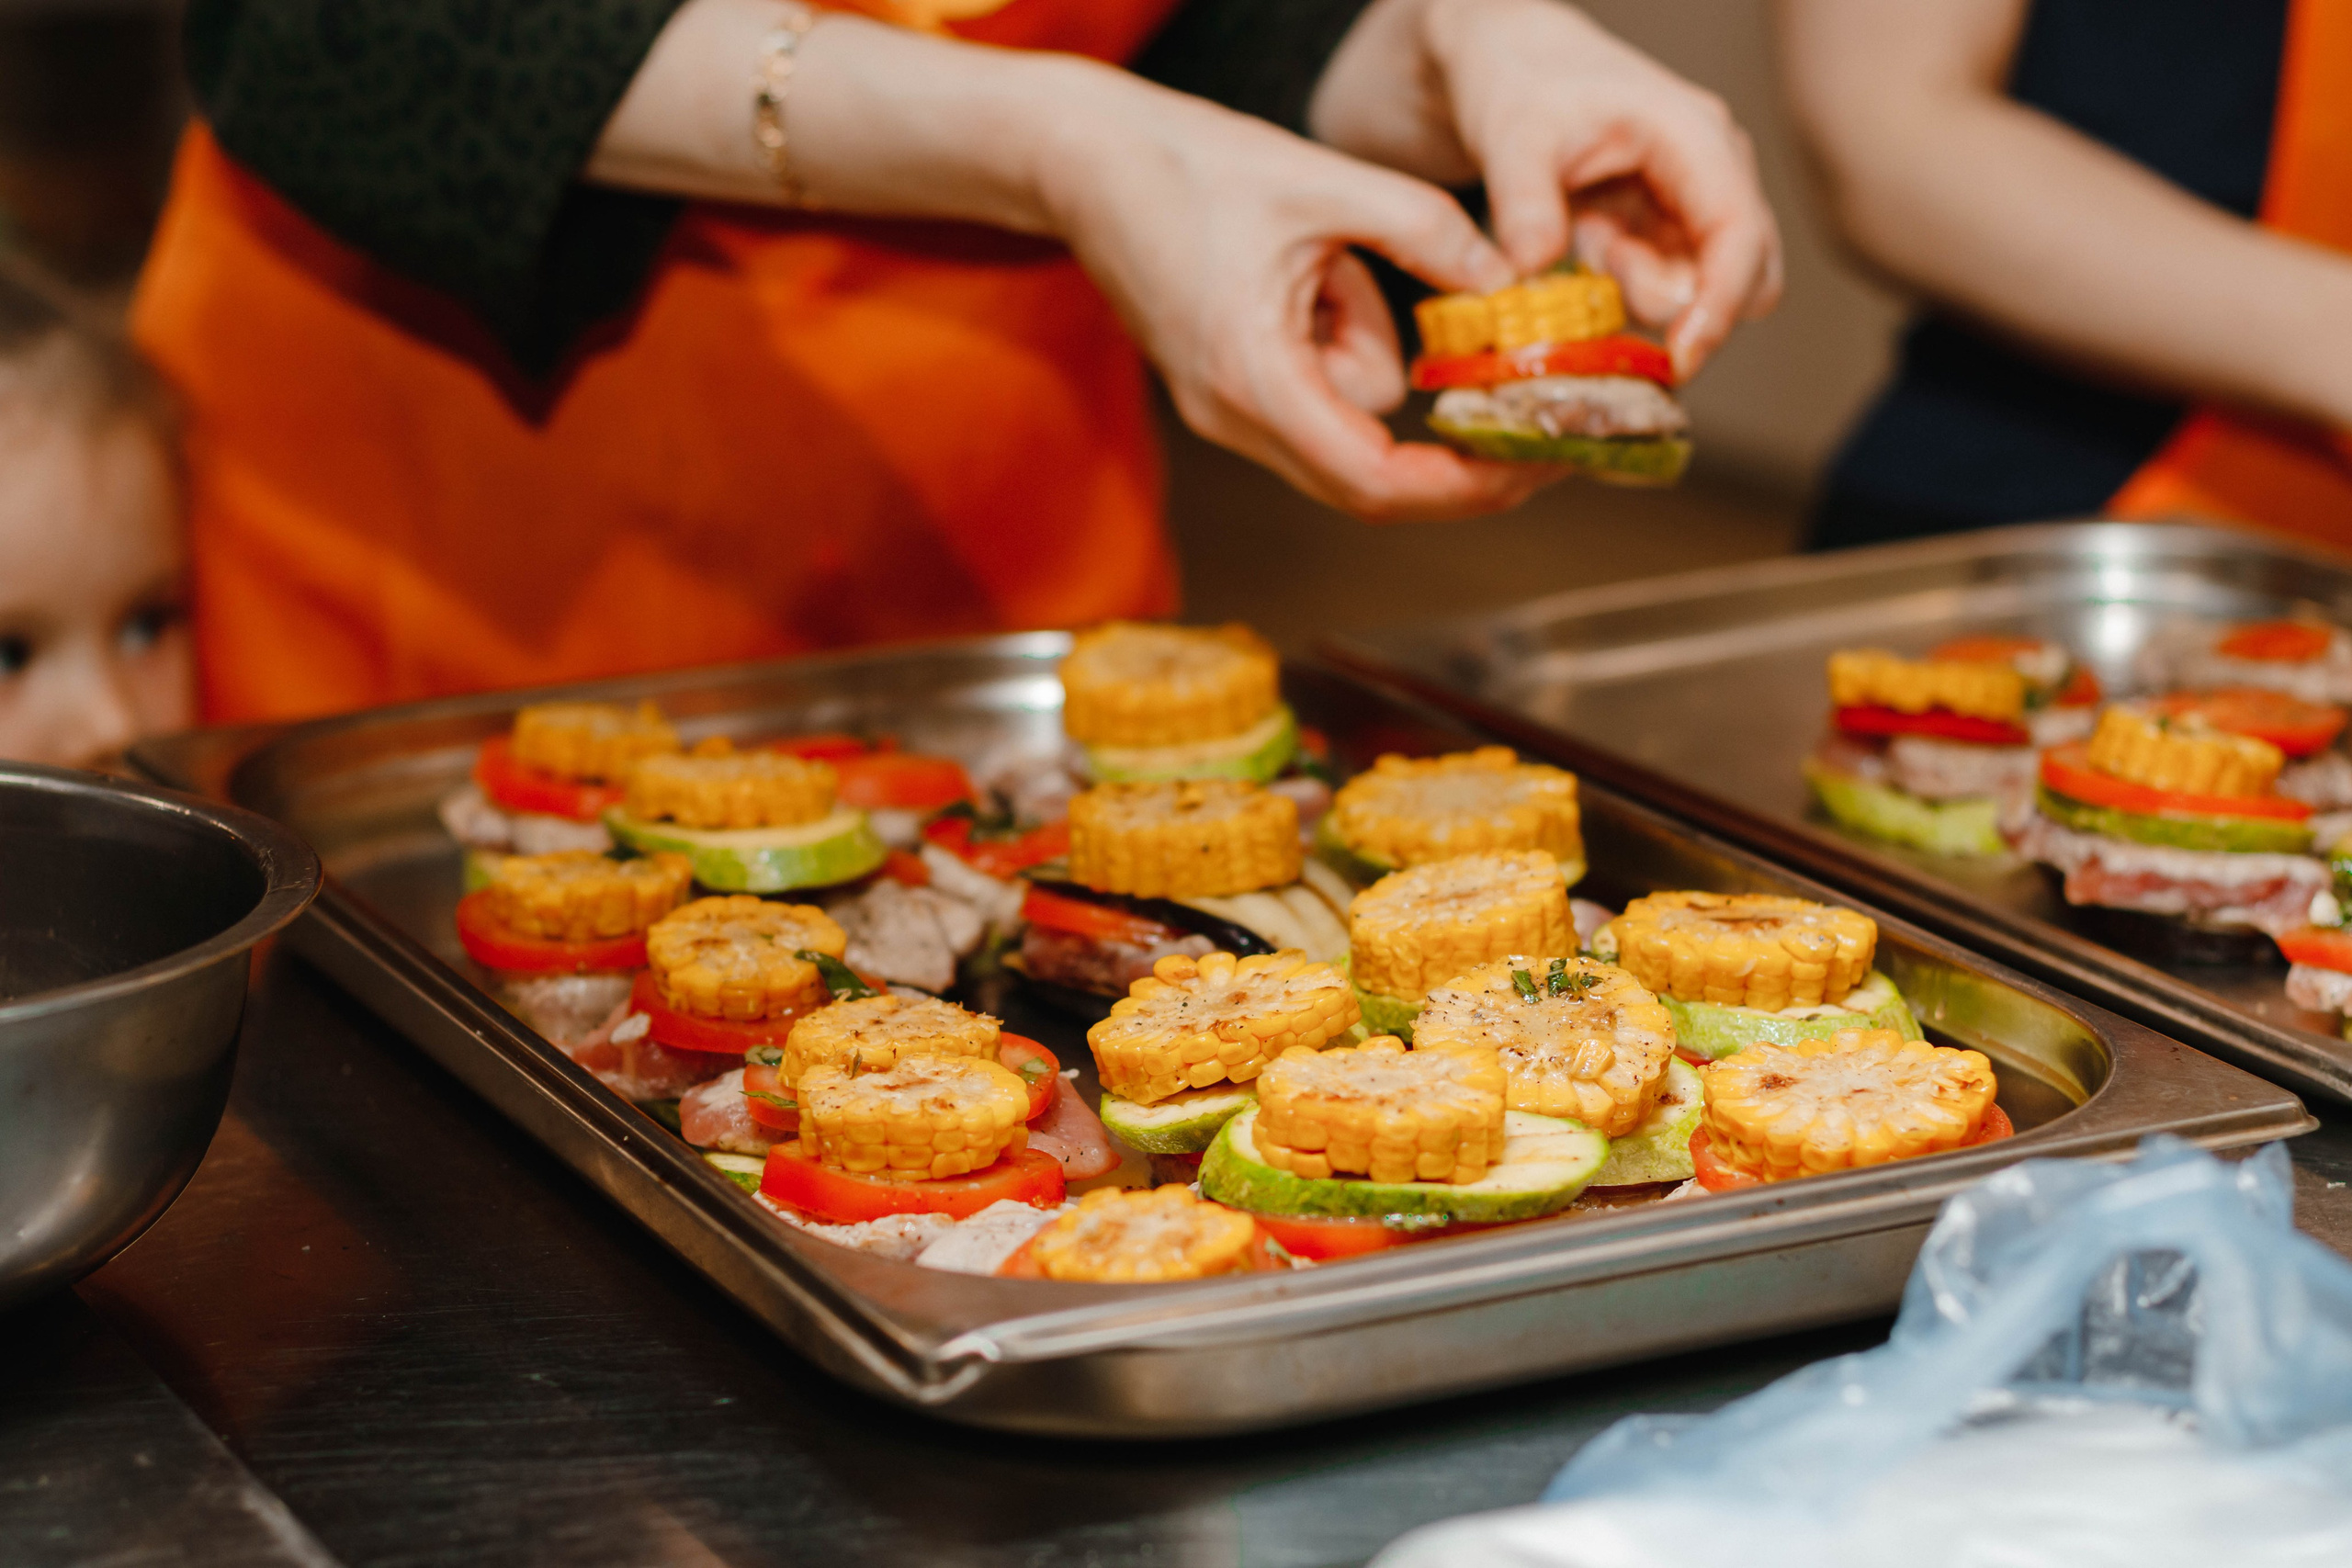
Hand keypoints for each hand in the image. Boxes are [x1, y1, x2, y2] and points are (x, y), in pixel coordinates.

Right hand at [597, 4, 1563, 519]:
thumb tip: (1508, 277)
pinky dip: (1344, 344)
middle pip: (1366, 483)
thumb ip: (1425, 232)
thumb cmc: (1186, 166)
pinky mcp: (1227, 386)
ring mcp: (1226, 409)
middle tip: (1529, 425)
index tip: (1528, 468)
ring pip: (1346, 428)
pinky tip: (1314, 271)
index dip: (1461, 489)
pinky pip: (1317, 393)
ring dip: (1379, 362)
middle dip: (1451, 460)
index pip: (1374, 481)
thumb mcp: (1326, 184)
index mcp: (1255, 379)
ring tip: (1340, 262)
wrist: (1081, 160)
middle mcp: (1235, 416)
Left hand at [1312, 0, 1782, 377]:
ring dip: (1642, 294)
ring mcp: (1685, 201)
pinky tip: (1581, 250)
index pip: (1739, 235)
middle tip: (1610, 293)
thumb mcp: (1511, 135)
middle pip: (1745, 272)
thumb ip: (1524, 203)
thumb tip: (1531, 271)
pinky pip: (1657, 284)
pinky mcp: (1655, 227)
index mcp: (1694, 137)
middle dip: (1687, 307)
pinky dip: (1619, 292)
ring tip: (1586, 243)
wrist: (1501, 61)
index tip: (1682, 358)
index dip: (1720, 304)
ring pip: (1697, 285)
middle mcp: (1707, 171)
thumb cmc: (1519, 79)